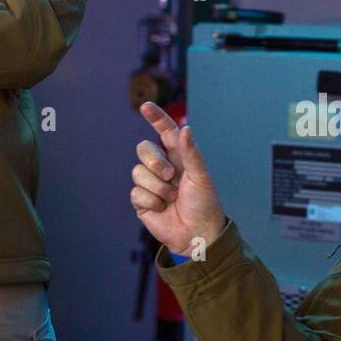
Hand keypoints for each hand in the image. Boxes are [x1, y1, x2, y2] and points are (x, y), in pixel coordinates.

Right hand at [131, 101, 226, 255]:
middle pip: (144, 149)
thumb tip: (185, 128)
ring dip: (158, 187)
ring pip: (138, 172)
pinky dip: (151, 201)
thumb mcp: (201, 177)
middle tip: (171, 176)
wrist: (197, 234)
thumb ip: (191, 153)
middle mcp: (163, 167)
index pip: (165, 132)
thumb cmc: (204, 205)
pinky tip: (162, 208)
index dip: (155, 118)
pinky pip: (136, 192)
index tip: (145, 106)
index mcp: (179, 157)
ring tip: (172, 198)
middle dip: (155, 162)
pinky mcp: (142, 201)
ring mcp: (151, 184)